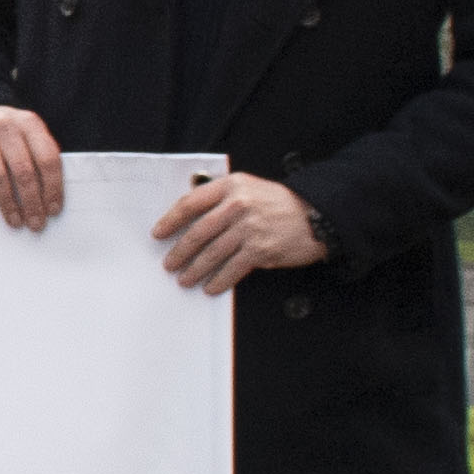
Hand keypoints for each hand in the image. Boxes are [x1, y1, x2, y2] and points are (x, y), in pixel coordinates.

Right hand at [0, 105, 65, 230]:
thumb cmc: (6, 135)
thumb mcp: (27, 136)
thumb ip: (38, 157)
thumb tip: (49, 200)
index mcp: (30, 123)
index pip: (47, 159)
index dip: (53, 187)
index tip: (53, 210)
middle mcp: (5, 125)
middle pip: (23, 170)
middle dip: (31, 201)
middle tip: (35, 223)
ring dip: (7, 202)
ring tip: (14, 220)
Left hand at [154, 171, 325, 295]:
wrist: (315, 214)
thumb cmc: (279, 203)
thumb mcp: (248, 189)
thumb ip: (221, 198)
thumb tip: (189, 220)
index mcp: (231, 186)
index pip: (191, 203)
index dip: (170, 220)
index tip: (158, 233)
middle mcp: (238, 205)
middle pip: (198, 231)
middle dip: (180, 251)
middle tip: (169, 263)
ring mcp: (250, 227)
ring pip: (212, 253)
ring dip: (195, 269)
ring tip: (185, 279)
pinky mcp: (260, 249)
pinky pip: (231, 268)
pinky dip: (218, 280)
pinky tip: (210, 287)